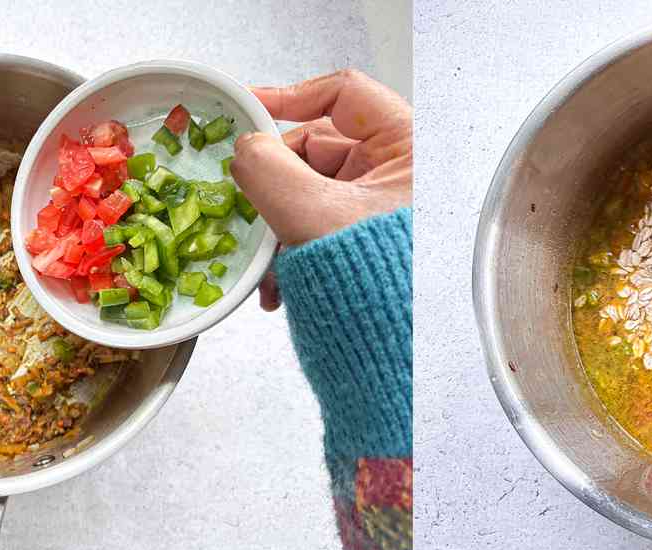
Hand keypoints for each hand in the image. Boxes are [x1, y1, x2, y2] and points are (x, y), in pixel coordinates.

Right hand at [232, 70, 412, 310]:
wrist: (396, 353)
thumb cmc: (383, 285)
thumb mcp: (315, 217)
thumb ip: (269, 171)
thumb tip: (245, 149)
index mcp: (407, 149)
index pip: (344, 94)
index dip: (292, 96)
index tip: (250, 109)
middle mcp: (398, 173)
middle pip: (316, 148)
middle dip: (276, 183)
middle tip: (250, 203)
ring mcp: (380, 208)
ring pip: (309, 192)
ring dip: (278, 225)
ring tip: (269, 263)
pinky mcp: (364, 241)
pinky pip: (316, 227)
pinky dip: (292, 249)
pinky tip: (279, 283)